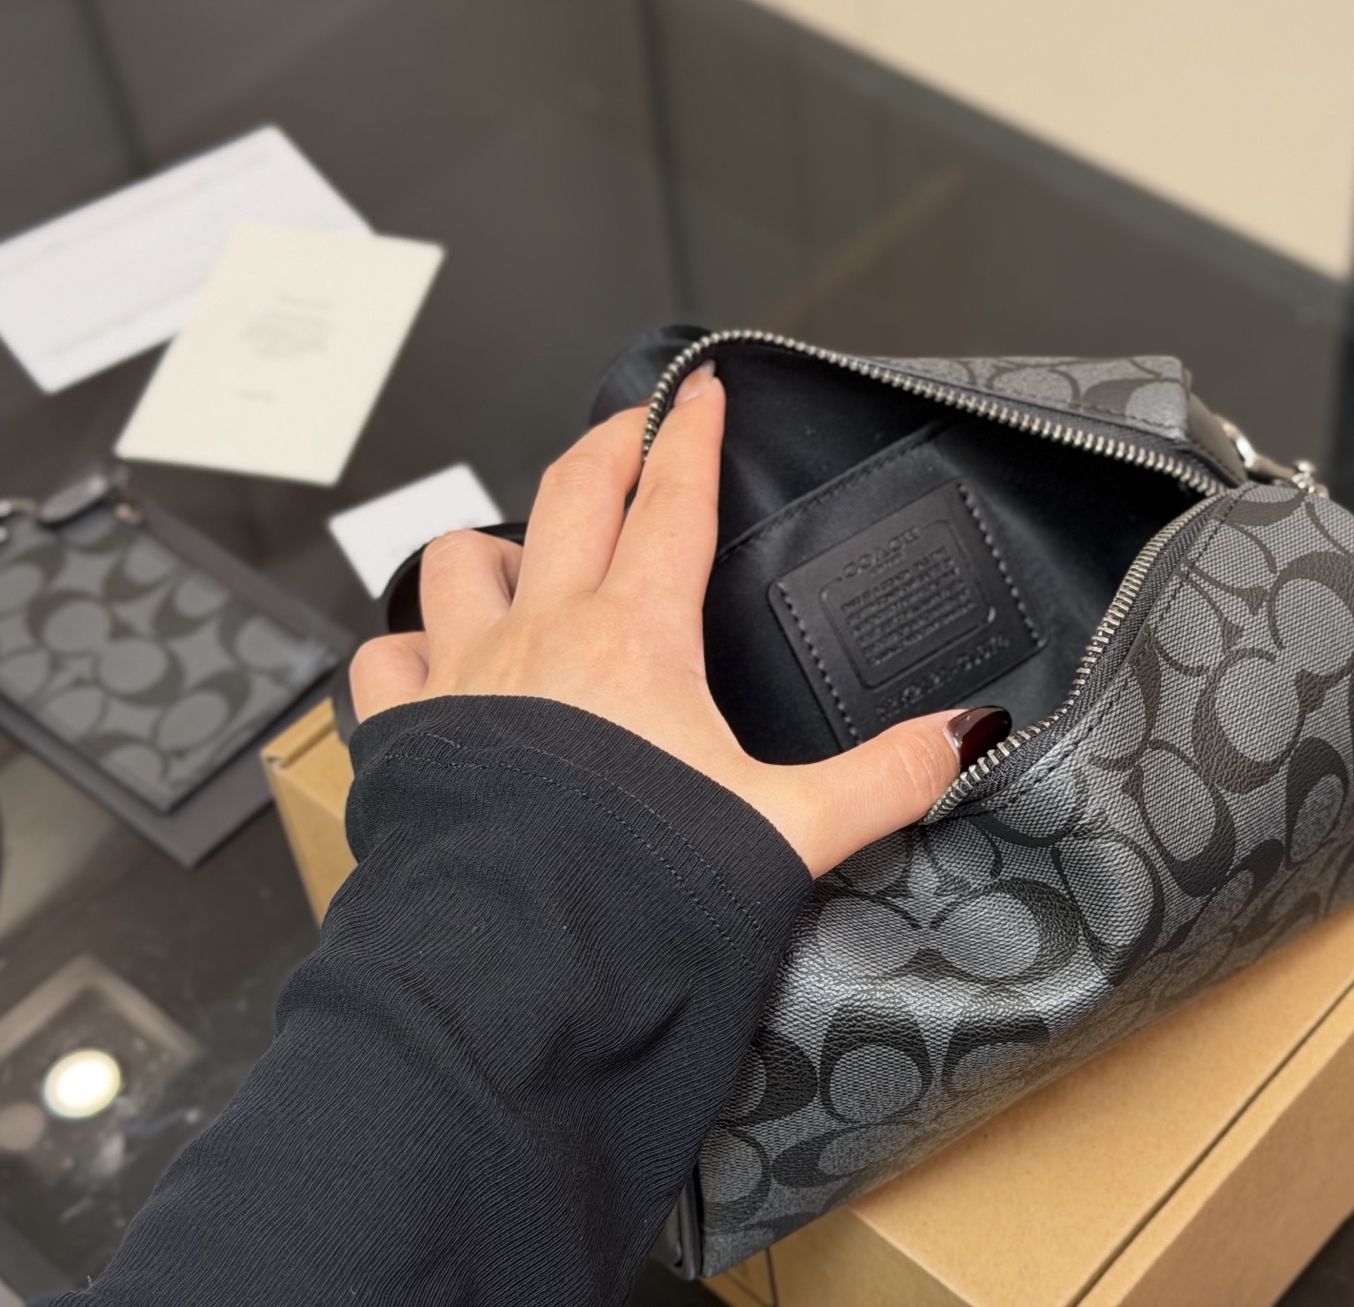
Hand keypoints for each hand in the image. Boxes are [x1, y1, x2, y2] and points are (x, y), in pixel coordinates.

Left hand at [347, 364, 1010, 876]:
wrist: (514, 964)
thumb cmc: (638, 892)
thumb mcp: (786, 831)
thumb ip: (882, 778)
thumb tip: (964, 734)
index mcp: (635, 638)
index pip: (670, 503)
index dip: (693, 436)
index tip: (703, 389)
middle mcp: (542, 635)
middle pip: (571, 496)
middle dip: (609, 444)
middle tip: (638, 422)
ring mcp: (465, 677)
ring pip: (463, 560)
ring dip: (499, 543)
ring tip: (527, 555)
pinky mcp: (407, 735)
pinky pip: (389, 659)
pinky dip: (411, 646)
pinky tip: (432, 661)